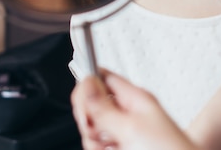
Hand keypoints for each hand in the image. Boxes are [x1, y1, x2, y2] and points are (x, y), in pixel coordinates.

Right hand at [71, 70, 197, 149]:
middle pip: (92, 108)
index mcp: (134, 98)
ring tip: (114, 148)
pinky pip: (100, 146)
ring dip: (96, 143)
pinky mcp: (123, 147)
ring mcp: (126, 132)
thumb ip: (104, 107)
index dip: (86, 89)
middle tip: (103, 134)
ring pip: (93, 132)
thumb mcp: (131, 127)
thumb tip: (85, 82)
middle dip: (90, 124)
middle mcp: (129, 113)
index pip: (101, 77)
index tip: (85, 108)